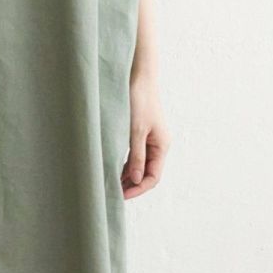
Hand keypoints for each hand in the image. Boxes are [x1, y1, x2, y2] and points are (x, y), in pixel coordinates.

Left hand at [121, 72, 169, 198]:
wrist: (138, 77)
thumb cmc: (139, 101)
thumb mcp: (136, 131)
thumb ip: (136, 157)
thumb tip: (136, 180)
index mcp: (161, 146)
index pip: (153, 177)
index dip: (138, 189)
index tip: (121, 196)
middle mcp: (157, 145)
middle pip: (147, 173)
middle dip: (132, 185)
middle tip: (113, 193)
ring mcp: (149, 140)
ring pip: (139, 166)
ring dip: (127, 176)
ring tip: (111, 185)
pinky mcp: (139, 133)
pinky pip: (134, 155)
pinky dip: (124, 165)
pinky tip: (112, 169)